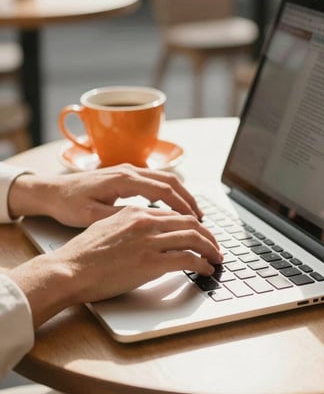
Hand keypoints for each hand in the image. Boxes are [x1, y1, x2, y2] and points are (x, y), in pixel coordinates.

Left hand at [8, 164, 202, 226]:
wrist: (52, 190)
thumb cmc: (69, 203)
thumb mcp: (92, 215)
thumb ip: (120, 217)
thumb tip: (147, 224)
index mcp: (123, 179)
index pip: (162, 190)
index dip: (181, 205)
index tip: (195, 220)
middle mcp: (129, 170)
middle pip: (169, 180)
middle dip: (188, 198)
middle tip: (201, 218)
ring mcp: (128, 170)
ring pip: (164, 178)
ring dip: (181, 194)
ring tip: (193, 212)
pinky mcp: (125, 175)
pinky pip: (155, 180)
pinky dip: (169, 192)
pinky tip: (172, 205)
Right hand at [8, 206, 222, 327]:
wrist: (69, 269)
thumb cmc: (83, 252)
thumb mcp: (107, 226)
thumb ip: (130, 224)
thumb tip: (147, 231)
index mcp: (136, 212)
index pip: (174, 214)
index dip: (192, 224)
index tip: (199, 234)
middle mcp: (146, 221)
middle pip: (190, 222)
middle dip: (208, 235)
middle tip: (215, 246)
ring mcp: (149, 241)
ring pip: (193, 237)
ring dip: (210, 249)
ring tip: (216, 258)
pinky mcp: (151, 262)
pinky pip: (187, 259)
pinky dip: (202, 264)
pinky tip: (206, 270)